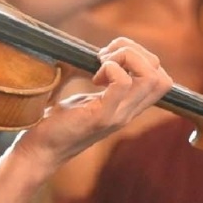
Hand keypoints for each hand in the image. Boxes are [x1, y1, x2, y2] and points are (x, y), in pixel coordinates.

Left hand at [10, 37, 172, 172]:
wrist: (40, 151)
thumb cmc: (58, 122)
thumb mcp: (85, 97)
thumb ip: (98, 79)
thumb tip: (91, 51)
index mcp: (129, 107)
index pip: (162, 80)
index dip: (141, 59)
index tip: (110, 59)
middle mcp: (129, 112)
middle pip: (162, 77)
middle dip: (136, 53)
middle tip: (105, 58)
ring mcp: (118, 115)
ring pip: (150, 77)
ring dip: (126, 58)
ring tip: (101, 64)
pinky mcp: (101, 117)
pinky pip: (122, 82)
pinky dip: (110, 68)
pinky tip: (93, 76)